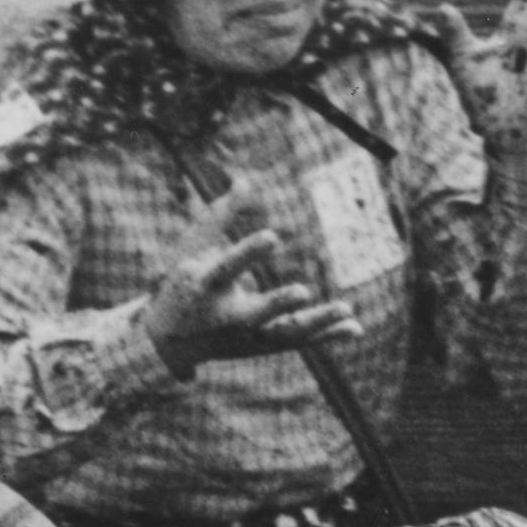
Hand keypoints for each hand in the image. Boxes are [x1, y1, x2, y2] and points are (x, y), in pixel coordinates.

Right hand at [142, 186, 358, 375]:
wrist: (170, 341)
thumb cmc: (185, 281)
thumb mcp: (194, 247)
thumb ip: (221, 215)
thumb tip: (245, 179)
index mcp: (205, 285)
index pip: (227, 268)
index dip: (248, 252)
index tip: (273, 236)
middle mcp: (226, 315)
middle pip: (255, 313)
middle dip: (277, 304)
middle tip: (302, 292)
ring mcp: (246, 337)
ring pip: (283, 333)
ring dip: (316, 323)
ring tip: (346, 308)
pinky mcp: (262, 347)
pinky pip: (298, 343)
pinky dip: (326, 336)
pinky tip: (356, 327)